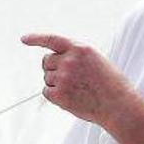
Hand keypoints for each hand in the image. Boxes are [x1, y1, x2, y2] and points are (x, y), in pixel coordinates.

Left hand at [21, 33, 136, 127]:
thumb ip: (77, 57)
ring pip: (47, 78)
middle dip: (52, 68)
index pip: (52, 39)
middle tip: (68, 78)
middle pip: (47, 61)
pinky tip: (71, 98)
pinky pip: (46, 91)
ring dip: (57, 84)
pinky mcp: (58, 93)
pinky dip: (55, 95)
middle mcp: (69, 60)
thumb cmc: (112, 85)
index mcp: (81, 49)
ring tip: (77, 90)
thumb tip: (54, 63)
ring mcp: (63, 77)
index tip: (24, 39)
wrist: (119, 105)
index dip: (36, 38)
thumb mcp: (97, 61)